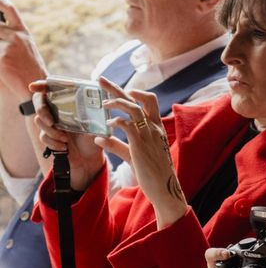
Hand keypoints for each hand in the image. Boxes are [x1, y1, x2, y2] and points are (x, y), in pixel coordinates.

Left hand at [0, 0, 46, 99]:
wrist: (37, 88)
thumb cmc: (29, 71)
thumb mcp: (24, 50)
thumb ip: (9, 38)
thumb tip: (0, 34)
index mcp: (23, 33)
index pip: (10, 10)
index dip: (0, 2)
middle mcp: (16, 36)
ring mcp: (7, 46)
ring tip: (2, 58)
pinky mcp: (0, 58)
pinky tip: (1, 66)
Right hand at [30, 80, 104, 190]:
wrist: (92, 157)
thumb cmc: (98, 135)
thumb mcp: (100, 120)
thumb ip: (98, 108)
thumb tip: (101, 93)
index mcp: (71, 101)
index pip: (53, 88)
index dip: (41, 85)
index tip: (33, 87)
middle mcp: (59, 110)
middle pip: (40, 103)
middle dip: (42, 110)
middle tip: (51, 121)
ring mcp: (53, 123)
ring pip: (40, 121)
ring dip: (51, 131)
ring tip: (65, 138)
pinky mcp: (49, 136)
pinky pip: (43, 136)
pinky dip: (53, 142)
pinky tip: (64, 146)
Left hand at [99, 77, 186, 228]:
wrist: (164, 187)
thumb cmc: (151, 173)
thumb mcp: (133, 156)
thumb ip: (116, 145)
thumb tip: (98, 138)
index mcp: (156, 126)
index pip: (147, 100)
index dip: (133, 92)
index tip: (118, 88)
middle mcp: (154, 126)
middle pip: (137, 98)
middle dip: (116, 88)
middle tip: (100, 79)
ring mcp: (148, 133)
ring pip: (132, 107)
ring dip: (115, 102)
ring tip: (102, 103)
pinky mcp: (140, 142)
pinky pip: (127, 124)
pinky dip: (116, 121)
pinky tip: (108, 124)